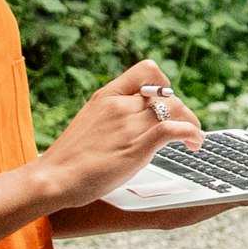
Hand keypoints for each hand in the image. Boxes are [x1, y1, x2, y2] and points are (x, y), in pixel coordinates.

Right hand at [39, 58, 193, 212]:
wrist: (53, 178)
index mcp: (106, 96)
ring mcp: (128, 126)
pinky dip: (191, 133)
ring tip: (194, 140)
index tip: (167, 100)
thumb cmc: (70, 158)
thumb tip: (135, 120)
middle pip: (167, 94)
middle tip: (183, 128)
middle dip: (182, 111)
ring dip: (192, 123)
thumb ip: (113, 116)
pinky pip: (174, 129)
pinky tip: (194, 144)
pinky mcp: (136, 148)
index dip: (164, 83)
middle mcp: (119, 106)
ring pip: (175, 109)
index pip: (146, 69)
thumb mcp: (91, 123)